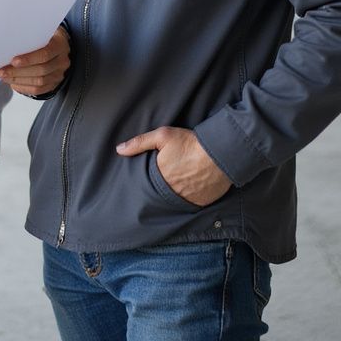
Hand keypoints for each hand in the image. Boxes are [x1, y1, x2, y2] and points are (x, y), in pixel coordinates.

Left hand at [0, 26, 70, 96]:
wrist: (58, 43)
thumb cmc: (44, 35)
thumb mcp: (40, 29)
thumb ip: (29, 35)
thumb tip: (7, 42)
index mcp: (60, 44)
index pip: (45, 54)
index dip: (28, 59)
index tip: (13, 61)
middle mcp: (62, 60)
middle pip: (41, 70)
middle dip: (19, 72)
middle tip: (2, 71)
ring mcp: (59, 73)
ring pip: (39, 81)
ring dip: (19, 80)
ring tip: (5, 77)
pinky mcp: (54, 83)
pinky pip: (39, 90)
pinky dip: (24, 87)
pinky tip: (13, 83)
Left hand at [116, 126, 231, 206]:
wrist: (220, 152)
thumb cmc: (190, 143)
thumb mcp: (162, 136)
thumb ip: (139, 143)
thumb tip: (119, 150)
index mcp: (161, 178)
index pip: (148, 186)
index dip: (148, 182)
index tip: (148, 179)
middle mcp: (173, 193)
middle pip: (162, 194)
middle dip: (161, 189)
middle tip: (164, 182)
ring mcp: (189, 199)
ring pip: (176, 200)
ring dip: (175, 194)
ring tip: (177, 185)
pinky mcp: (203, 203)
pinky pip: (192, 204)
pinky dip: (190, 198)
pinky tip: (190, 189)